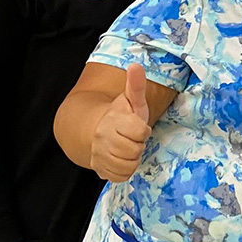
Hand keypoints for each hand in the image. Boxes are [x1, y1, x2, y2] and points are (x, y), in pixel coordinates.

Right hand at [90, 65, 151, 182]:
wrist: (98, 131)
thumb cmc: (123, 116)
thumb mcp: (132, 100)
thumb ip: (136, 85)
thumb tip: (136, 65)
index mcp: (113, 120)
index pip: (140, 132)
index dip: (143, 130)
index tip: (137, 126)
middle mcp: (102, 138)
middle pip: (134, 151)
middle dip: (138, 145)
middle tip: (132, 139)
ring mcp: (99, 155)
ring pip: (128, 165)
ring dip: (132, 159)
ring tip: (127, 148)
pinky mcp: (100, 170)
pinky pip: (121, 176)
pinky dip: (125, 170)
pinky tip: (121, 159)